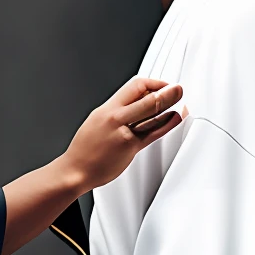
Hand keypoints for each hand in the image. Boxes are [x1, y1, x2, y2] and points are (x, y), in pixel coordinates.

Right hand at [65, 75, 182, 194]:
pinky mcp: (129, 148)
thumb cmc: (85, 149)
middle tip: (178, 89)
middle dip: (166, 91)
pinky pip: (151, 134)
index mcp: (106, 108)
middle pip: (145, 96)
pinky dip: (166, 125)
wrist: (74, 170)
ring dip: (169, 104)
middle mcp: (114, 117)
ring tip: (180, 100)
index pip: (134, 86)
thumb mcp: (97, 121)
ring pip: (149, 113)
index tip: (162, 85)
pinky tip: (174, 119)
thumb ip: (118, 113)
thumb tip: (136, 104)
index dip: (153, 83)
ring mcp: (122, 132)